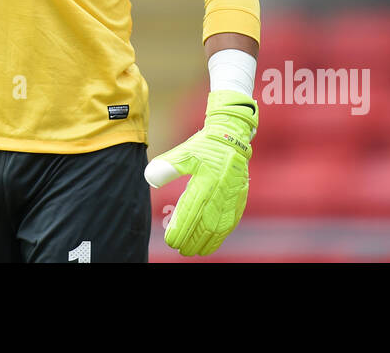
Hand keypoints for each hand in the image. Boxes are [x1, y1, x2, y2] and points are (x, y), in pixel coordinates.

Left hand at [144, 90, 257, 255]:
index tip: (170, 240)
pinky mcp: (239, 200)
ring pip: (219, 228)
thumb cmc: (204, 146)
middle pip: (205, 225)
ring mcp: (232, 198)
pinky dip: (220, 236)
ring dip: (206, 242)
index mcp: (206, 181)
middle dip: (192, 240)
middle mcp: (221, 192)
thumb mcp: (184, 152)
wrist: (232, 138)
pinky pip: (230, 224)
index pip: (191, 212)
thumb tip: (150, 178)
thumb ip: (167, 166)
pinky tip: (211, 242)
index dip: (181, 229)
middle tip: (179, 249)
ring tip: (193, 251)